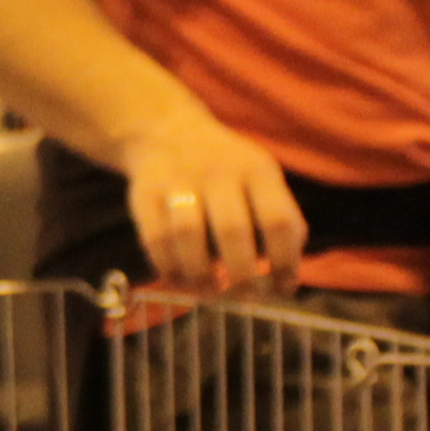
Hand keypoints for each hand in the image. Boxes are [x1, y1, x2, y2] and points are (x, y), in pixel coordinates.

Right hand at [111, 102, 305, 285]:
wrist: (166, 131)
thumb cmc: (228, 169)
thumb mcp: (262, 179)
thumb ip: (281, 219)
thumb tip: (285, 279)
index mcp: (257, 169)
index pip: (278, 220)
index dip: (284, 261)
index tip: (282, 289)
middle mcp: (218, 171)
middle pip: (232, 230)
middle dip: (242, 275)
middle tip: (246, 299)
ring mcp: (177, 180)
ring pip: (186, 234)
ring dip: (200, 274)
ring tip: (211, 294)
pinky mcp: (143, 193)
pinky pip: (154, 238)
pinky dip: (169, 268)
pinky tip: (182, 282)